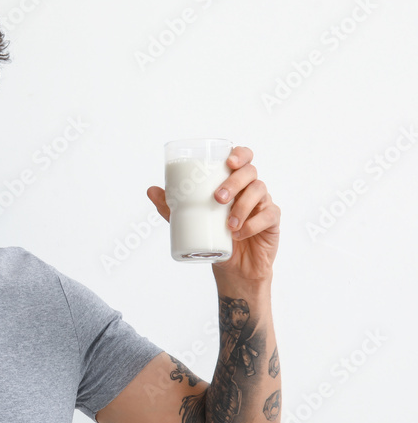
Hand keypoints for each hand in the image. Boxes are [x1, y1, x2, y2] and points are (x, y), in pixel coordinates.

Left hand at [147, 146, 279, 281]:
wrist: (234, 268)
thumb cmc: (213, 237)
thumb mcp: (189, 221)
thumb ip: (171, 206)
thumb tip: (150, 190)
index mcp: (234, 182)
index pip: (243, 158)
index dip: (240, 154)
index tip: (229, 162)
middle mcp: (251, 189)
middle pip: (250, 173)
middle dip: (235, 182)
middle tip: (218, 199)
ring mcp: (264, 203)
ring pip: (260, 191)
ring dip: (242, 207)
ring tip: (228, 224)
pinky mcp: (272, 221)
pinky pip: (269, 215)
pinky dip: (253, 224)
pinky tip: (240, 233)